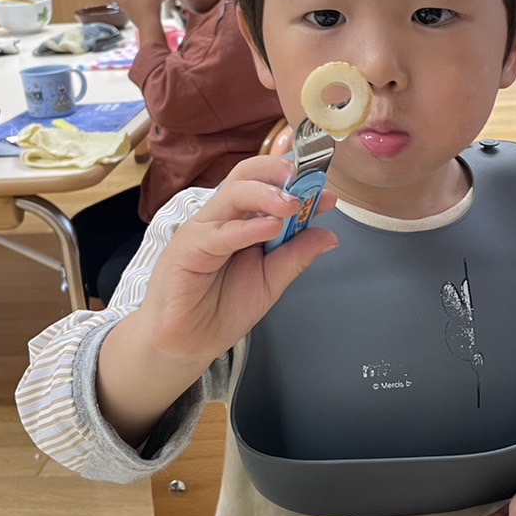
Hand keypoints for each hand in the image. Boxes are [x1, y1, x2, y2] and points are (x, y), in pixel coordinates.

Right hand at [133, 156, 339, 367]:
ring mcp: (203, 229)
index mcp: (241, 221)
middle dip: (279, 172)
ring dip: (267, 194)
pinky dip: (248, 228)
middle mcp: (222, 218)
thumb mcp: (271, 281)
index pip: (267, 185)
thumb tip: (328, 235)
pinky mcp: (188, 248)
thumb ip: (296, 256)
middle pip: (246, 175)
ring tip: (293, 205)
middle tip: (307, 183)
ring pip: (232, 193)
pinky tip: (271, 229)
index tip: (326, 194)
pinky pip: (220, 232)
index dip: (297, 184)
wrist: (187, 343)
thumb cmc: (221, 309)